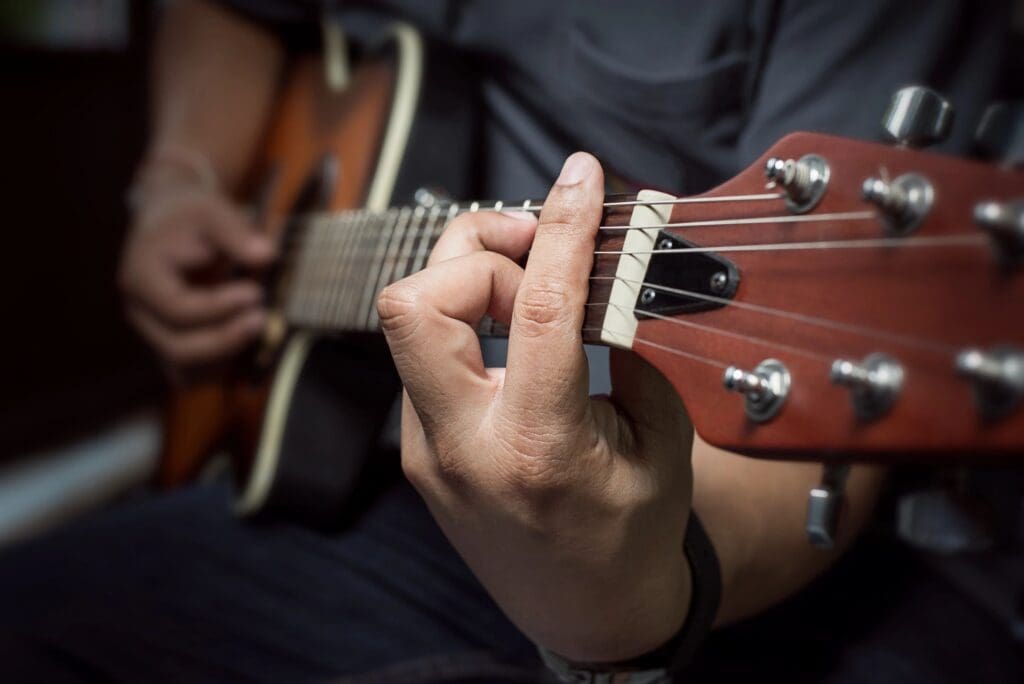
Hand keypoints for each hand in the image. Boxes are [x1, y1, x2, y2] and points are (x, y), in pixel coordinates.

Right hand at [119, 187, 274, 379]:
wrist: (170, 225)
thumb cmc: (190, 217)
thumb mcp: (211, 210)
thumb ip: (236, 232)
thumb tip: (266, 255)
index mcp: (141, 278)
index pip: (178, 309)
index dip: (219, 307)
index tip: (255, 292)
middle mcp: (140, 312)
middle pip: (178, 348)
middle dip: (225, 339)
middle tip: (263, 317)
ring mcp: (152, 333)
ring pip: (184, 369)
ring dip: (226, 356)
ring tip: (259, 326)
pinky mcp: (169, 345)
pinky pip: (190, 375)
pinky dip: (219, 367)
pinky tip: (246, 341)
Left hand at [378, 153, 694, 661]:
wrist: (585, 616)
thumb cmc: (632, 537)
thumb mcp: (661, 443)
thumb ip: (631, 351)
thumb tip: (604, 273)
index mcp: (536, 450)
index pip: (540, 309)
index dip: (563, 226)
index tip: (583, 175)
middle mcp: (461, 447)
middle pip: (415, 302)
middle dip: (477, 251)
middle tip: (541, 255)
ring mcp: (426, 449)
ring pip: (410, 320)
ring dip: (471, 280)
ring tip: (535, 290)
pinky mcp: (419, 446)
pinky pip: (427, 352)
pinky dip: (471, 319)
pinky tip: (518, 335)